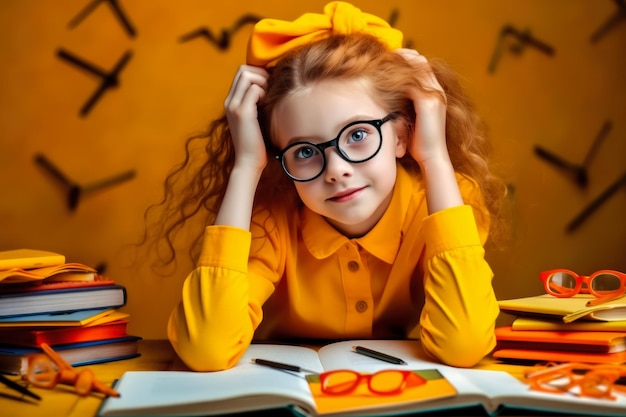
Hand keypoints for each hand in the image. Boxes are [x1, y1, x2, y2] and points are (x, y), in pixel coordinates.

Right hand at [224, 65, 268, 172]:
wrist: (249, 162)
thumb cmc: (257, 142)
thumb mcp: (255, 118)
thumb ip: (257, 102)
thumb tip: (271, 85)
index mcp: (231, 101)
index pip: (241, 72)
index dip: (258, 73)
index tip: (269, 86)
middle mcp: (229, 101)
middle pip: (243, 69)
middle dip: (261, 74)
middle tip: (270, 90)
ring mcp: (234, 106)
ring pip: (247, 75)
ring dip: (262, 81)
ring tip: (268, 97)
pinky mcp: (242, 112)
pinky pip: (254, 89)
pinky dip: (264, 92)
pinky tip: (267, 105)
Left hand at [395, 49, 449, 166]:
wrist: (431, 158)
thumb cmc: (419, 143)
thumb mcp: (411, 119)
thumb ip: (405, 106)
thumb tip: (387, 99)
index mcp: (435, 94)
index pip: (422, 67)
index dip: (406, 59)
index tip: (389, 57)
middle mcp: (437, 91)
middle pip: (420, 62)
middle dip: (402, 56)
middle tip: (384, 54)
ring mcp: (434, 95)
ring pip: (417, 67)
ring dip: (400, 62)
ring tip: (383, 60)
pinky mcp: (428, 102)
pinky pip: (413, 81)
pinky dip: (399, 76)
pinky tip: (385, 76)